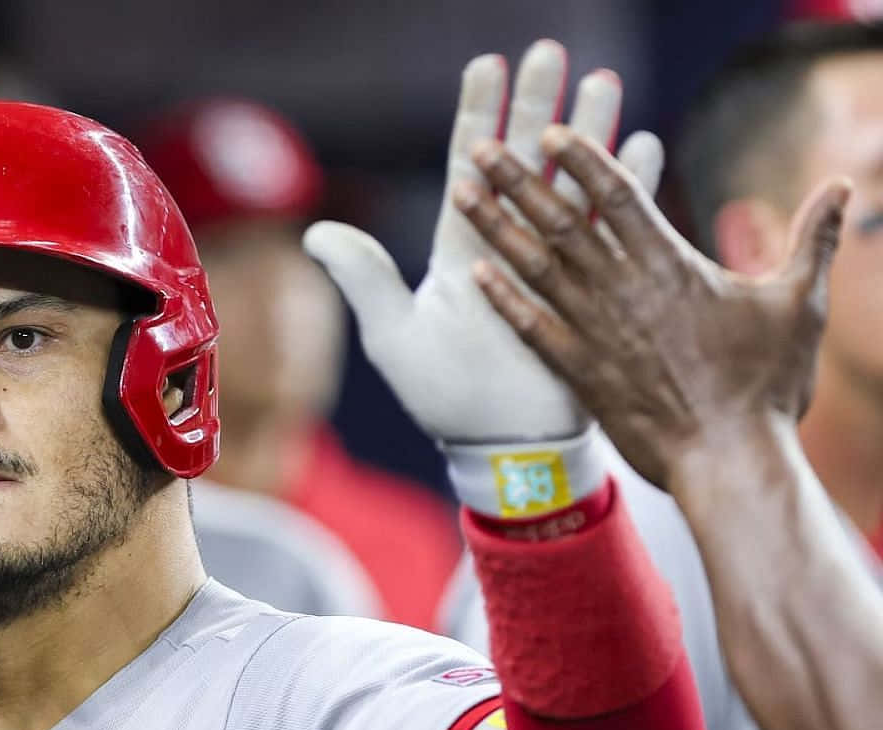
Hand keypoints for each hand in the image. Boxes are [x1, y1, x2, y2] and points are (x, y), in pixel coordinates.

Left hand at [304, 40, 663, 444]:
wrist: (499, 449)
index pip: (470, 169)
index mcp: (461, 252)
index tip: (487, 65)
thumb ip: (364, 280)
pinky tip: (642, 146)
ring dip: (588, 136)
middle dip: (536, 105)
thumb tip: (316, 232)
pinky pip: (615, 235)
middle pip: (525, 163)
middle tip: (548, 52)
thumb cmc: (443, 399)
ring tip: (604, 80)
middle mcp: (509, 249)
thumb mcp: (395, 338)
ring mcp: (554, 268)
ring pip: (573, 186)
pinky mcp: (592, 294)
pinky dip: (628, 190)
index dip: (478, 117)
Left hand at [456, 124, 848, 490]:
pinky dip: (503, 300)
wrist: (730, 461)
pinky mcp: (580, 373)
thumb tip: (845, 188)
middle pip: (564, 221)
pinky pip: (532, 329)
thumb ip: (812, 241)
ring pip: (537, 266)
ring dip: (496, 227)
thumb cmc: (767, 387)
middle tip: (481, 148)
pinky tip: (474, 274)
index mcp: (673, 267)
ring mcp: (598, 332)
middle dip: (520, 180)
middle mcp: (626, 291)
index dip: (586, 161)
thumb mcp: (799, 303)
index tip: (553, 134)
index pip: (622, 197)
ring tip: (461, 192)